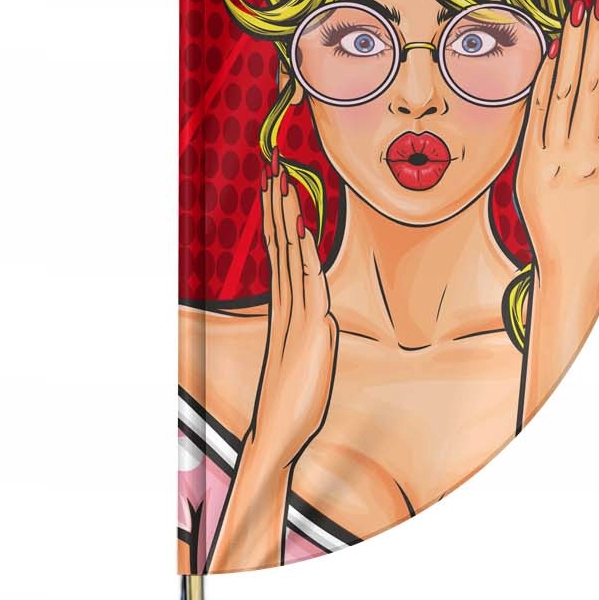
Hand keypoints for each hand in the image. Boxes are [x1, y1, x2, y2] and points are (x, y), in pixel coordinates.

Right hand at [248, 164, 338, 468]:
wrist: (279, 431)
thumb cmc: (296, 400)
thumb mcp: (313, 357)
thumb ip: (317, 332)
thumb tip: (326, 317)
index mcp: (286, 307)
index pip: (281, 252)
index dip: (279, 219)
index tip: (276, 188)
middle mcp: (286, 305)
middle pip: (280, 244)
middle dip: (277, 206)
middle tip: (272, 168)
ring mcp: (295, 314)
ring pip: (289, 256)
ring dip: (286, 219)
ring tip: (280, 183)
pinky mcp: (309, 329)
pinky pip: (306, 284)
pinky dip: (305, 256)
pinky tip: (304, 231)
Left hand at [516, 0, 598, 303]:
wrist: (573, 268)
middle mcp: (585, 155)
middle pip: (593, 84)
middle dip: (596, 39)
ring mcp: (554, 159)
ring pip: (564, 93)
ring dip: (572, 50)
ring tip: (577, 13)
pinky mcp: (528, 165)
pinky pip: (537, 116)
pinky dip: (544, 82)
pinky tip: (551, 52)